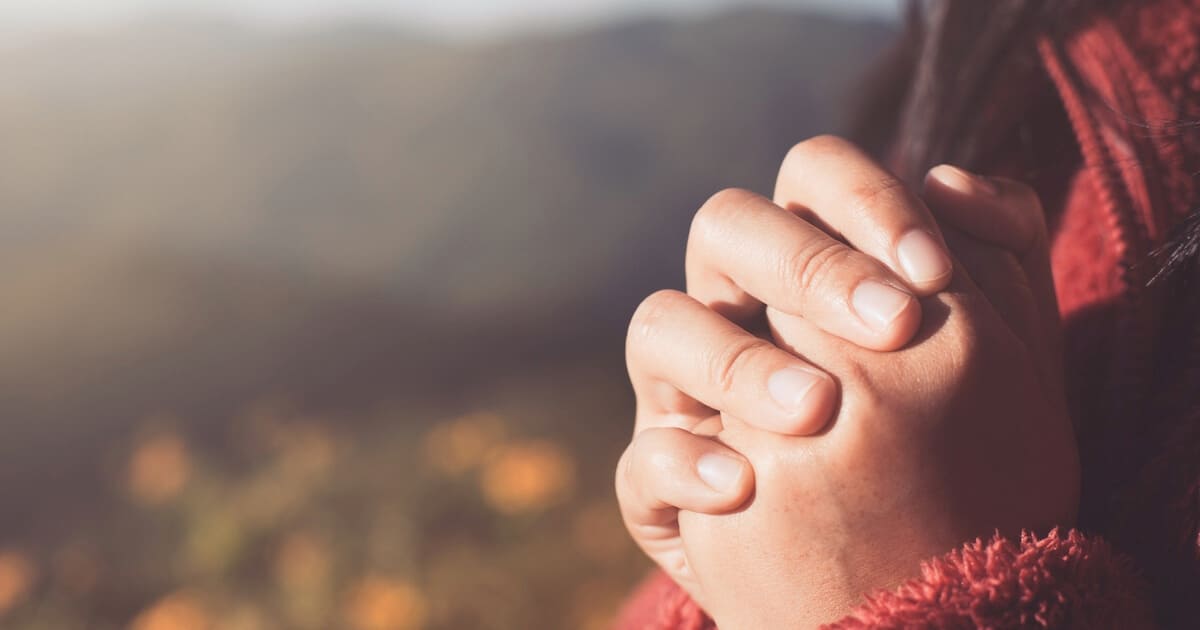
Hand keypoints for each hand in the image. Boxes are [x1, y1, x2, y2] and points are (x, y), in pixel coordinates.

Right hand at [677, 159, 1077, 628]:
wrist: (912, 583)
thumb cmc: (950, 456)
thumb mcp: (998, 358)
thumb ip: (1001, 258)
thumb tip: (954, 181)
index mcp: (810, 268)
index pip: (813, 178)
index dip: (864, 200)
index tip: (934, 272)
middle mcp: (737, 311)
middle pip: (726, 226)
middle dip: (808, 266)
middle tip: (894, 328)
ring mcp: (686, 394)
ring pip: (660, 326)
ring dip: (738, 361)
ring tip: (817, 409)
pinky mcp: (660, 482)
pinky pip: (641, 457)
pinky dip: (684, 463)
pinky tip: (743, 488)